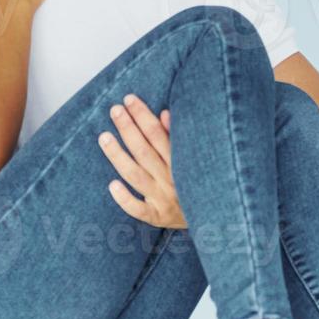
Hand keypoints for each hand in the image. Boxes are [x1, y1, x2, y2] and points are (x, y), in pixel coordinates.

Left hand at [98, 94, 186, 228]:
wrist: (214, 218)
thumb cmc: (198, 182)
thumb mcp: (194, 158)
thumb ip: (177, 138)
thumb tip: (164, 114)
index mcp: (181, 162)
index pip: (158, 134)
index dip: (142, 115)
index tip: (129, 100)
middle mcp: (171, 179)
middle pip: (144, 151)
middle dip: (128, 129)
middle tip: (115, 110)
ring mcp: (163, 198)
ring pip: (136, 175)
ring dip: (118, 156)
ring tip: (104, 137)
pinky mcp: (157, 216)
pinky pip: (139, 209)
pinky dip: (125, 199)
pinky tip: (112, 184)